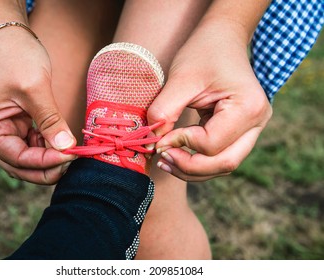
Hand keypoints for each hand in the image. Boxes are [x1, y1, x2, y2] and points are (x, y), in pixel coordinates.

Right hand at [0, 28, 76, 183]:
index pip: (17, 158)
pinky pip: (31, 146)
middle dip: (46, 167)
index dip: (45, 161)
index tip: (72, 156)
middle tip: (73, 161)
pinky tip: (62, 142)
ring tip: (71, 151)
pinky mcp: (14, 126)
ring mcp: (1, 131)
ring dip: (48, 159)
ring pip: (26, 159)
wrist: (10, 38)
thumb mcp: (35, 88)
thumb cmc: (17, 56)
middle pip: (19, 165)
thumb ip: (50, 121)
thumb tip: (67, 148)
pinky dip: (47, 148)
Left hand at [148, 20, 271, 180]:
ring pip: (224, 165)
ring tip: (165, 161)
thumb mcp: (180, 78)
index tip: (158, 137)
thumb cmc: (204, 51)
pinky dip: (198, 162)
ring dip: (193, 169)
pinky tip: (176, 157)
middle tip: (162, 159)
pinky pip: (220, 156)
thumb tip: (152, 143)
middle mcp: (257, 122)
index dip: (181, 144)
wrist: (223, 38)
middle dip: (190, 167)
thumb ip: (164, 111)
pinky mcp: (240, 131)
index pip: (211, 144)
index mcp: (248, 107)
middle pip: (225, 163)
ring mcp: (252, 129)